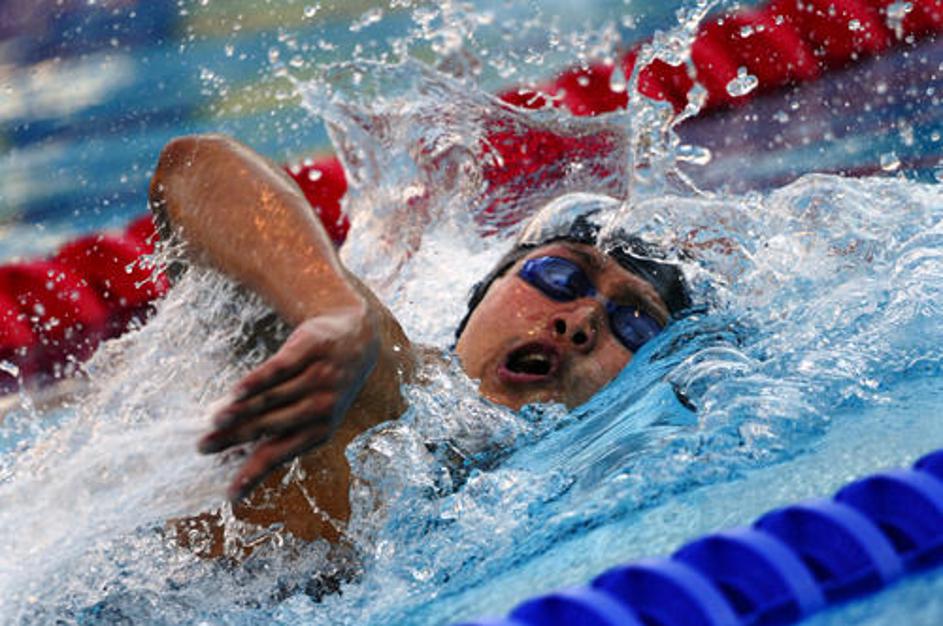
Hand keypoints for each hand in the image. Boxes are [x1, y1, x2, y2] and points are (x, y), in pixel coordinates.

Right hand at [198, 306, 377, 500]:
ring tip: (213, 422)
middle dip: (235, 439)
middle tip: (203, 448)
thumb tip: (233, 456)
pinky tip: (236, 392)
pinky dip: (256, 381)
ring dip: (240, 411)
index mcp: (321, 431)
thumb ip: (278, 432)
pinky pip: (279, 368)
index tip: (231, 494)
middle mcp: (322, 407)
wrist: (357, 340)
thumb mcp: (312, 415)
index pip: (280, 455)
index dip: (254, 474)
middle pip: (269, 426)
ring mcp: (317, 378)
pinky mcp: (309, 350)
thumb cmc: (323, 387)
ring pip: (271, 398)